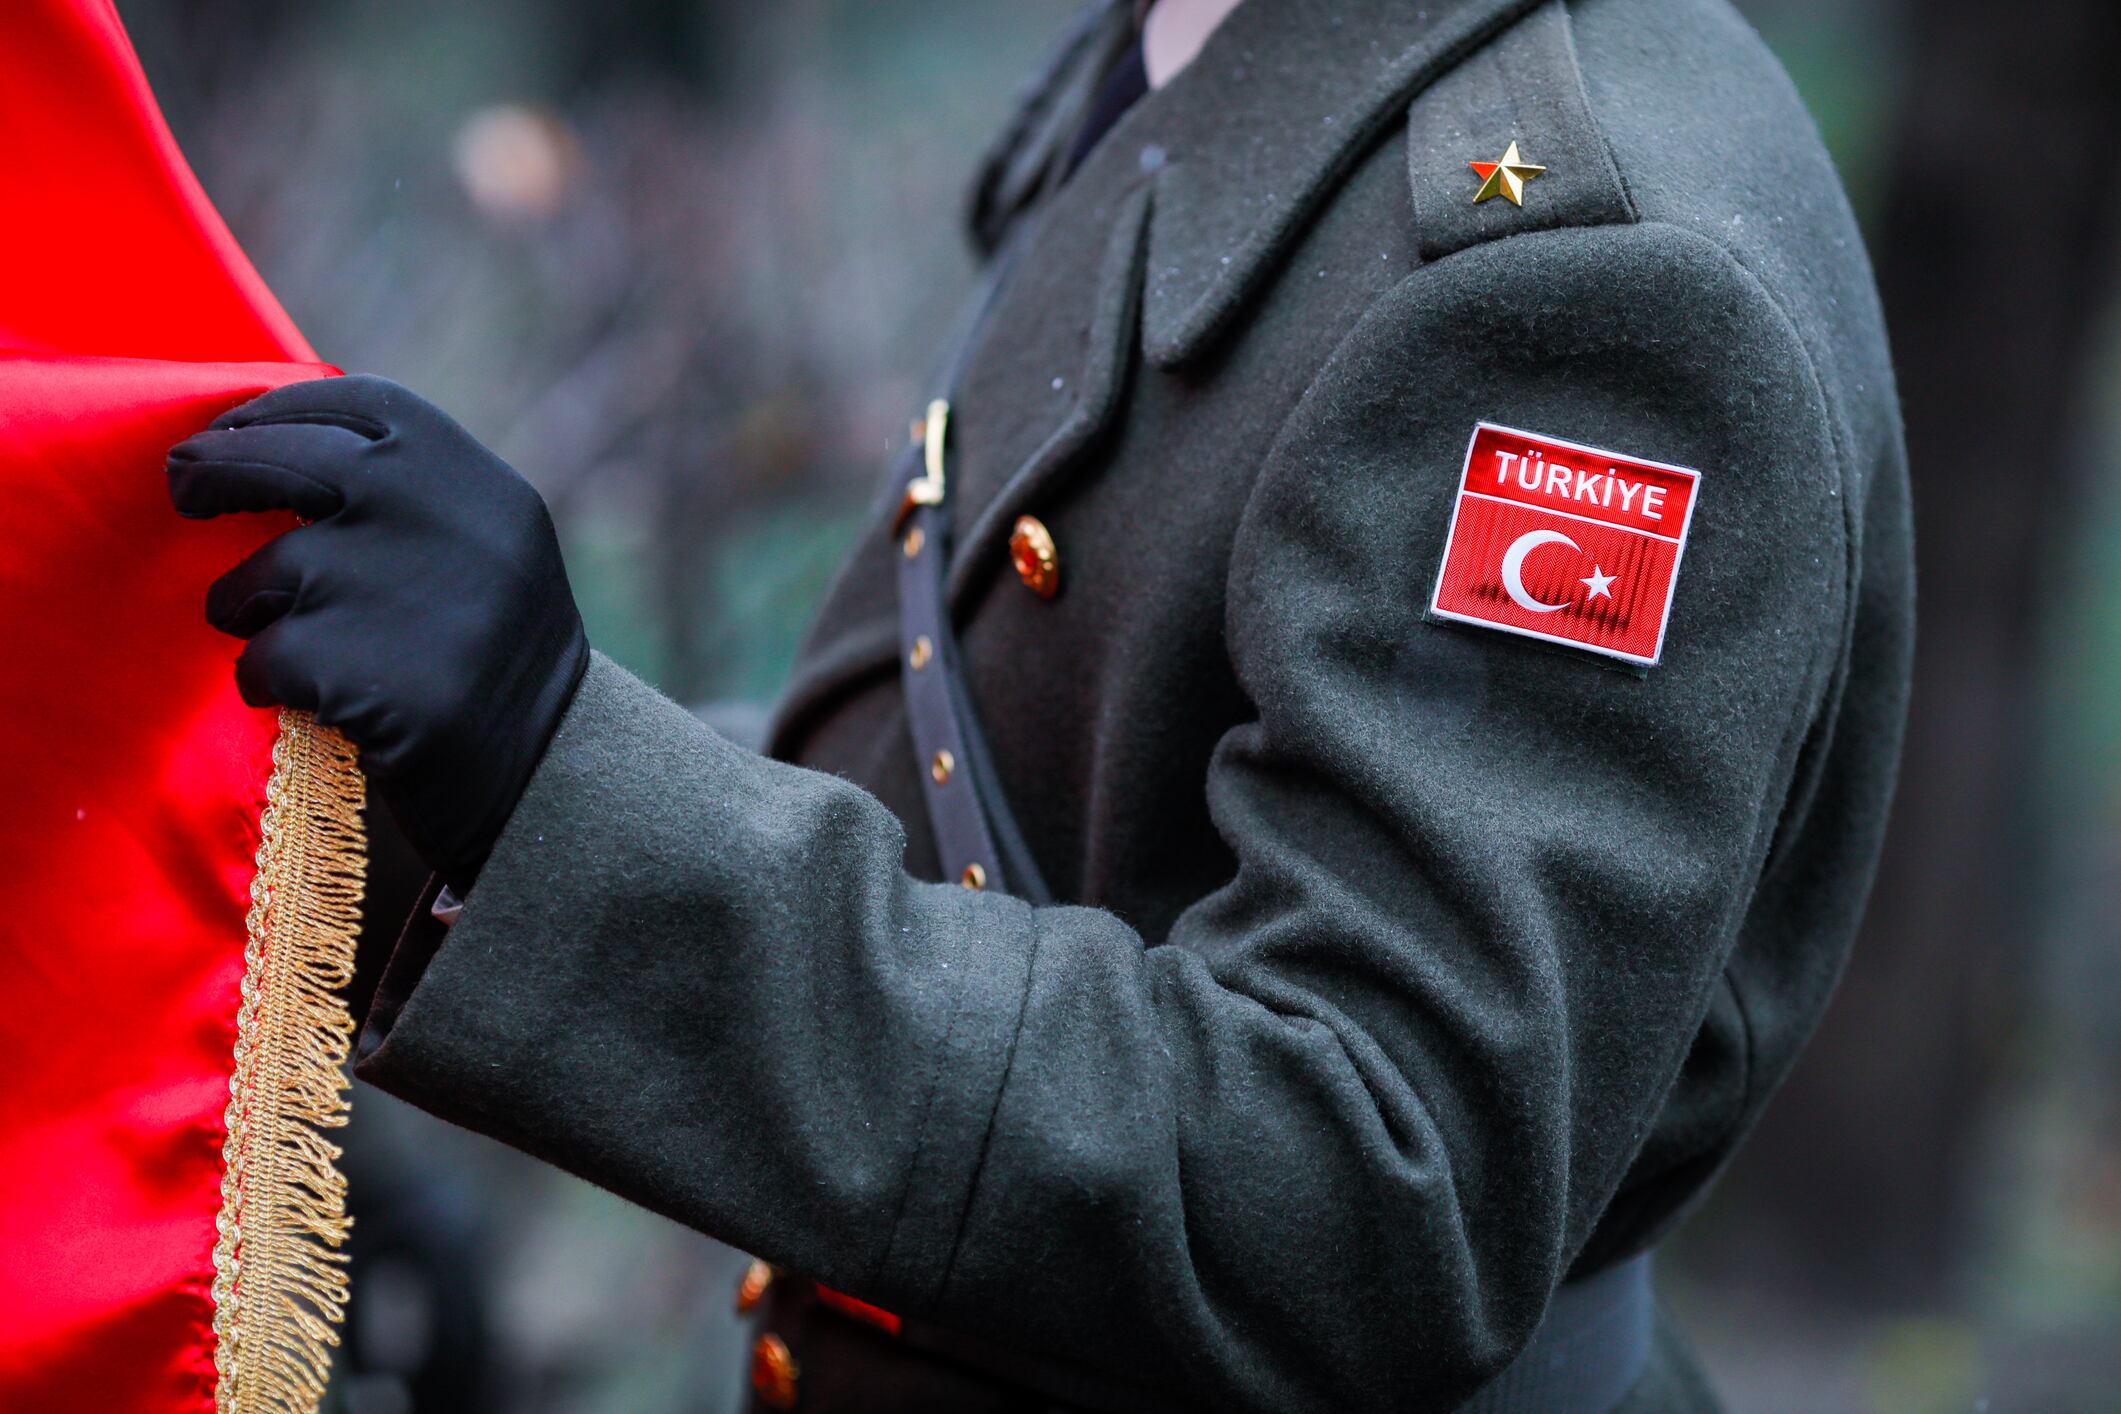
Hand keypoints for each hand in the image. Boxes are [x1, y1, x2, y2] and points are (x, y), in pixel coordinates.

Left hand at [168, 374, 588, 889]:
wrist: (550, 773)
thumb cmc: (493, 655)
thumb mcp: (483, 546)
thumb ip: (403, 492)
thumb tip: (261, 440)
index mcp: (478, 484)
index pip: (361, 405)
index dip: (279, 411)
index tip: (231, 430)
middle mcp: (445, 521)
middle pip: (291, 462)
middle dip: (219, 471)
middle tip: (186, 490)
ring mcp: (407, 595)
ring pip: (265, 573)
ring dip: (250, 608)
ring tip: (295, 642)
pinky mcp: (372, 675)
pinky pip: (266, 658)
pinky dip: (269, 682)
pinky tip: (313, 700)